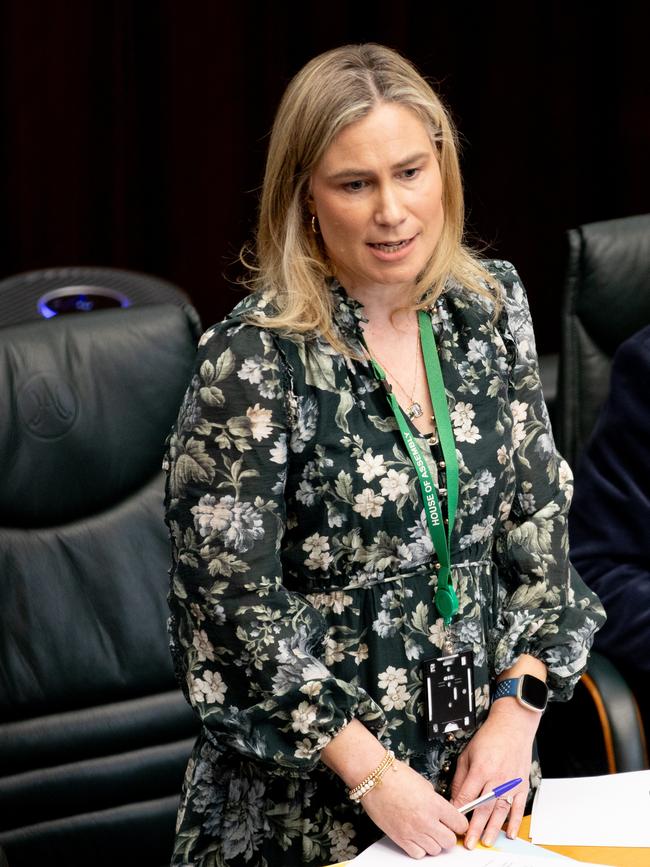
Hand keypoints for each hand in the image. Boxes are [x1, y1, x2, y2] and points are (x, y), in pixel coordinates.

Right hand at [362, 760, 468, 857]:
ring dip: (434, 841)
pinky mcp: (400, 839)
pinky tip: (416, 836)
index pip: (460, 824)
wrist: (374, 779)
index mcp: (434, 804)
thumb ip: (436, 801)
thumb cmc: (396, 776)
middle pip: (449, 841)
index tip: (456, 822)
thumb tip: (443, 813)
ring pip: (435, 850)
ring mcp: (413, 832)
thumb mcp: (425, 784)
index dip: (459, 823)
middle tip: (442, 826)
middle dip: (448, 834)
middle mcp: (426, 820)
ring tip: (427, 830)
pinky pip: (418, 854)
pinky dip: (420, 848)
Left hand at [450, 701, 538, 848]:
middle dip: (475, 827)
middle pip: (484, 808)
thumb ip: (461, 777)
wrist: (513, 726)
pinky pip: (519, 807)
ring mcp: (511, 783)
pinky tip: (510, 833)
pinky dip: (515, 821)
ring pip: (501, 811)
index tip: (453, 822)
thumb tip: (455, 797)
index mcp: (481, 769)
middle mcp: (497, 778)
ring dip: (493, 828)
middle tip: (469, 842)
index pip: (467, 796)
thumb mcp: (467, 753)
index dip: (459, 811)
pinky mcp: (522, 785)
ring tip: (486, 842)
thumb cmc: (490, 737)